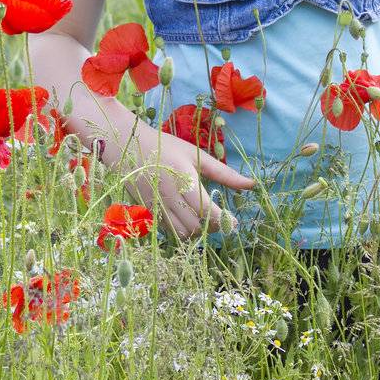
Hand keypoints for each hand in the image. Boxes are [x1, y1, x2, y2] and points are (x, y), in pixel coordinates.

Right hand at [100, 126, 256, 239]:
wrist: (127, 146)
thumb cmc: (165, 147)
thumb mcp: (196, 156)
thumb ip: (224, 173)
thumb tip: (252, 185)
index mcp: (185, 180)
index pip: (208, 211)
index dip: (224, 221)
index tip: (233, 222)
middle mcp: (170, 196)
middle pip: (197, 226)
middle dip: (212, 226)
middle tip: (219, 218)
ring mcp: (157, 206)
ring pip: (182, 233)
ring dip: (196, 230)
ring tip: (202, 218)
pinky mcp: (148, 211)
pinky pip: (168, 230)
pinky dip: (180, 229)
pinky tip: (185, 217)